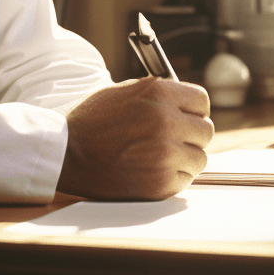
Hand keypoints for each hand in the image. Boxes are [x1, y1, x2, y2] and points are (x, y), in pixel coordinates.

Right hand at [56, 77, 213, 200]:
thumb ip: (159, 94)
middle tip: (174, 138)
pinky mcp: (161, 183)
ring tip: (159, 156)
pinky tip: (151, 170)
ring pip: (200, 158)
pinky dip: (172, 177)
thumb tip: (185, 102)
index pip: (201, 100)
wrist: (68, 154)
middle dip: (191, 134)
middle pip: (206, 130)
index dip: (194, 109)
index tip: (187, 116)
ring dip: (184, 158)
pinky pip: (185, 179)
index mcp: (159, 93)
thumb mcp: (125, 91)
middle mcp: (166, 122)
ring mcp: (165, 154)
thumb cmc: (93, 121)